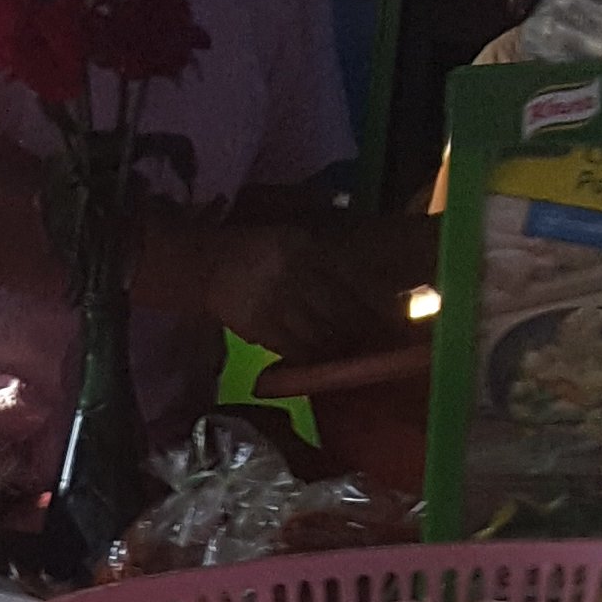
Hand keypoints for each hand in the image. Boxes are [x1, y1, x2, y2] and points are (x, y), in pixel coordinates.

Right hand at [156, 212, 389, 369]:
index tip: (399, 314)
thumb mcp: (293, 240)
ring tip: (360, 354)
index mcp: (306, 246)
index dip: (378, 300)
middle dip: (367, 329)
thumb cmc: (254, 251)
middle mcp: (294, 271)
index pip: (353, 278)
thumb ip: (326, 259)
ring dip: (344, 347)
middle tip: (387, 342)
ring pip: (322, 332)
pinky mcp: (260, 327)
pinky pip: (296, 348)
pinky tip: (326, 361)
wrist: (202, 265)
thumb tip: (369, 285)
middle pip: (342, 309)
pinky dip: (315, 358)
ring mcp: (276, 301)